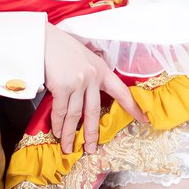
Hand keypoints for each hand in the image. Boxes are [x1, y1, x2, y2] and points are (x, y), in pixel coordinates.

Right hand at [43, 27, 148, 153]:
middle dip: (92, 133)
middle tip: (92, 149)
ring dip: (70, 133)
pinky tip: (57, 133)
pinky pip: (60, 111)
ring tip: (69, 147)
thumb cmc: (62, 48)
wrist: (44, 40)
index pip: (122, 91)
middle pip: (94, 111)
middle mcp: (92, 78)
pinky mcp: (62, 86)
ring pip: (75, 115)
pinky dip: (58, 124)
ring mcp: (78, 83)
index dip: (133, 107)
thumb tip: (89, 95)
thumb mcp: (85, 58)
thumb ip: (91, 75)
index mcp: (102, 70)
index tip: (143, 119)